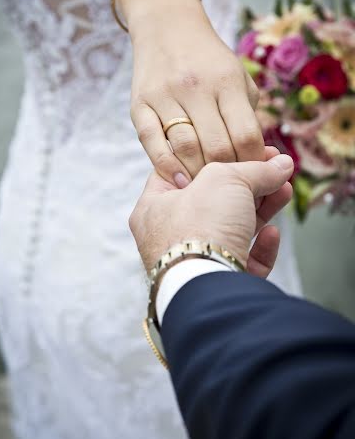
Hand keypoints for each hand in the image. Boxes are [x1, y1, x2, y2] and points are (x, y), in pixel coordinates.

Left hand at [129, 147, 293, 276]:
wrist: (207, 289)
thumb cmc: (199, 226)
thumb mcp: (226, 179)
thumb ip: (254, 168)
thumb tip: (281, 164)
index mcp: (153, 206)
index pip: (181, 172)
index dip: (215, 156)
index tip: (245, 150)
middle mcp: (167, 236)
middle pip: (212, 201)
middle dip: (247, 184)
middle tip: (274, 170)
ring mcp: (191, 263)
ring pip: (229, 230)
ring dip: (260, 210)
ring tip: (284, 191)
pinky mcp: (215, 285)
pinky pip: (239, 261)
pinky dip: (259, 247)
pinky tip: (272, 233)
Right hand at [130, 0, 263, 188]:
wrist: (166, 28)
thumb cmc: (210, 61)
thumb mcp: (239, 77)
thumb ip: (249, 114)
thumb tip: (260, 158)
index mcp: (226, 81)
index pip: (245, 135)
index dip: (253, 163)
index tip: (255, 178)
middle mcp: (196, 87)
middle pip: (217, 147)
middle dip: (227, 174)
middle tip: (230, 189)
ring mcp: (164, 95)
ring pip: (185, 148)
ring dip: (198, 176)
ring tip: (205, 189)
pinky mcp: (139, 105)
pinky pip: (152, 142)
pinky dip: (166, 166)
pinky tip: (179, 180)